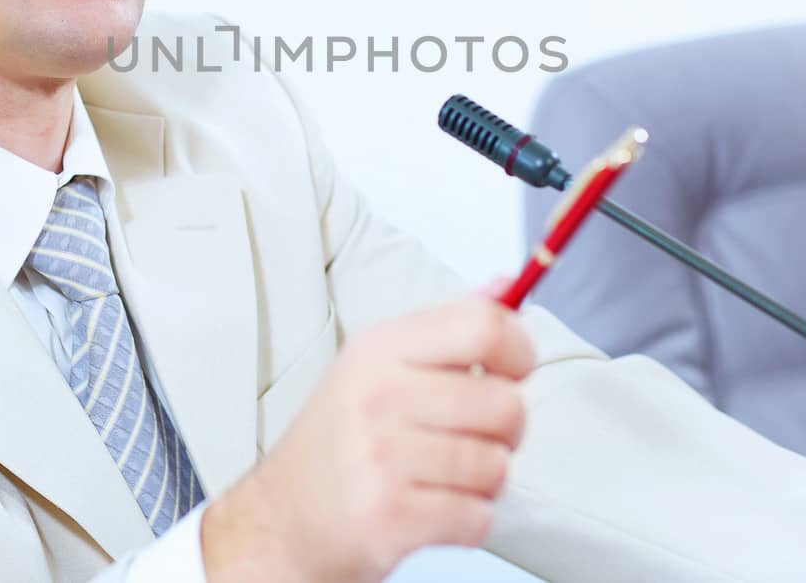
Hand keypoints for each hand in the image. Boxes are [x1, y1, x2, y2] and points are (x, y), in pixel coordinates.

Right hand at [200, 293, 535, 582]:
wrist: (285, 516)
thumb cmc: (344, 437)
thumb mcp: (379, 364)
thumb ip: (448, 327)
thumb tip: (508, 284)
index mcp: (381, 347)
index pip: (484, 327)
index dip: (520, 351)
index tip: (513, 373)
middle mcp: (377, 395)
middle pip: (504, 404)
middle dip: (507, 431)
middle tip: (476, 437)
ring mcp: (380, 457)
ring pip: (495, 467)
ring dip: (485, 481)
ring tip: (448, 477)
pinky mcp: (388, 516)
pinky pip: (477, 517)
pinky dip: (469, 521)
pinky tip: (436, 509)